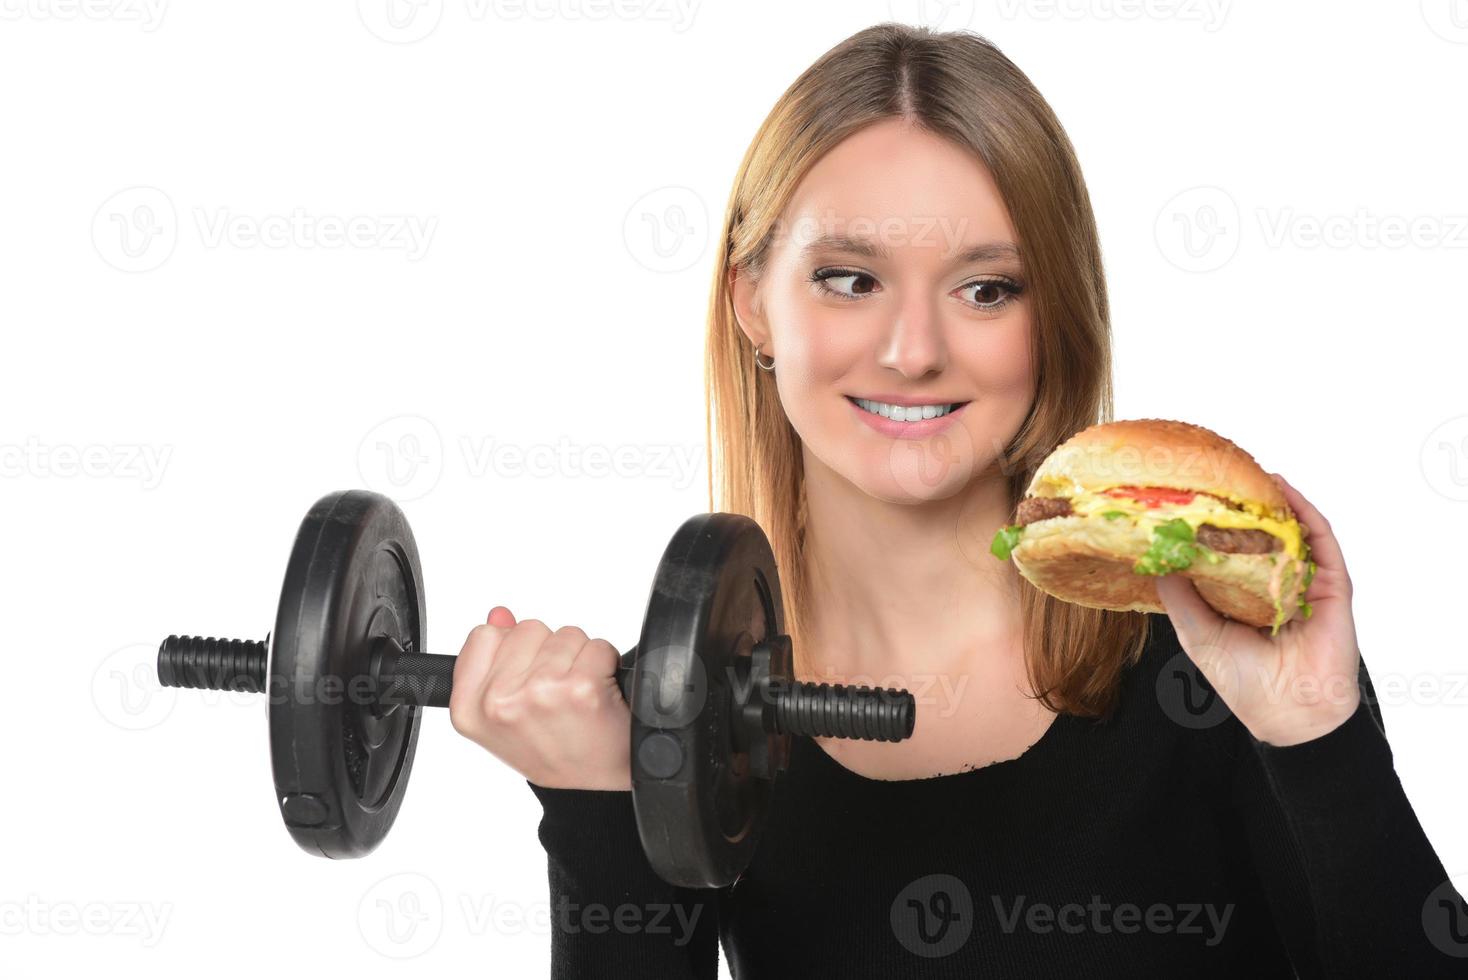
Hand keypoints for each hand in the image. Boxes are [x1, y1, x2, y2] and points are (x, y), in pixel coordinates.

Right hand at [448, 605, 632, 788]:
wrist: (590, 786)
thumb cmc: (550, 749)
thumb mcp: (503, 715)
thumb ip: (491, 661)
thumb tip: (499, 614)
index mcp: (470, 709)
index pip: (483, 635)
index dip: (511, 649)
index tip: (523, 675)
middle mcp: (501, 701)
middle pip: (527, 628)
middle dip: (546, 651)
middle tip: (554, 692)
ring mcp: (541, 691)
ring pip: (565, 634)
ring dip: (577, 658)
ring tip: (575, 694)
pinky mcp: (582, 687)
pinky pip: (597, 645)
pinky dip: (604, 663)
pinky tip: (597, 693)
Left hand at [1153, 472, 1361, 746]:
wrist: (1289, 713)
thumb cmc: (1244, 681)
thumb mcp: (1196, 631)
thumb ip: (1178, 594)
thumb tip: (1154, 555)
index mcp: (1244, 595)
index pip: (1231, 549)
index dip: (1215, 523)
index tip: (1192, 496)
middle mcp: (1275, 585)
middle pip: (1263, 535)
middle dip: (1247, 506)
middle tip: (1224, 474)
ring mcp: (1306, 584)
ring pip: (1293, 532)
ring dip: (1277, 501)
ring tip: (1255, 472)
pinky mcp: (1333, 587)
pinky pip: (1322, 542)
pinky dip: (1305, 514)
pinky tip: (1286, 492)